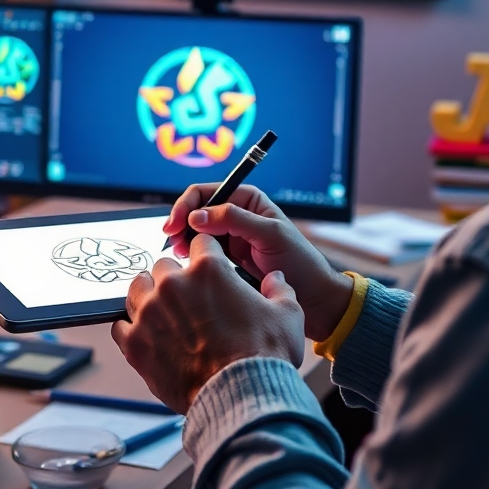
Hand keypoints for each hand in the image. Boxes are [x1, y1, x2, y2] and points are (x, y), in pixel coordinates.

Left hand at [112, 233, 304, 412]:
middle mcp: (173, 285)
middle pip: (163, 264)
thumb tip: (276, 278)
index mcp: (208, 270)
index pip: (200, 243)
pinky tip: (146, 335)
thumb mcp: (287, 314)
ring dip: (149, 296)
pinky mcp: (134, 343)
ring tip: (162, 311)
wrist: (240, 397)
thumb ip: (280, 289)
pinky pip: (121, 325)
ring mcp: (149, 313)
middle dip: (175, 276)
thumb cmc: (264, 355)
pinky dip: (132, 328)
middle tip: (187, 297)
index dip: (206, 254)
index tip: (207, 266)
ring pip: (137, 288)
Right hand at [163, 184, 353, 340]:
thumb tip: (197, 215)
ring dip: (184, 239)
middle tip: (174, 244)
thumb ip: (234, 220)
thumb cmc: (299, 261)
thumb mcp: (269, 235)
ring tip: (182, 255)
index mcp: (248, 199)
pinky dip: (193, 254)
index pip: (206, 192)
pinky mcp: (228, 256)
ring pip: (195, 231)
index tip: (175, 225)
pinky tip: (190, 263)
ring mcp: (230, 235)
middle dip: (182, 224)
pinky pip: (202, 249)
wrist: (313, 296)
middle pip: (196, 210)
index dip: (186, 206)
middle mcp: (236, 213)